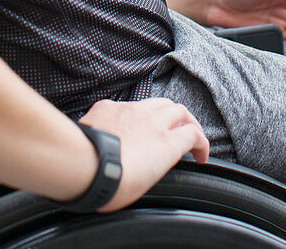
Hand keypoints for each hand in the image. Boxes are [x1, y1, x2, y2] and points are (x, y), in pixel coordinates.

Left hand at [79, 97, 209, 210]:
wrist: (84, 165)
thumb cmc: (113, 183)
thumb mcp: (146, 183)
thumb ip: (158, 165)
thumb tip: (156, 163)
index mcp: (166, 143)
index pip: (194, 134)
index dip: (201, 144)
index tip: (199, 155)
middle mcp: (152, 120)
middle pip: (179, 111)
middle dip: (187, 121)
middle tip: (186, 133)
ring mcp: (131, 110)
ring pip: (157, 101)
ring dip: (164, 111)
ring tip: (162, 122)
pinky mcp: (111, 106)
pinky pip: (128, 103)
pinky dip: (134, 112)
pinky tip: (127, 121)